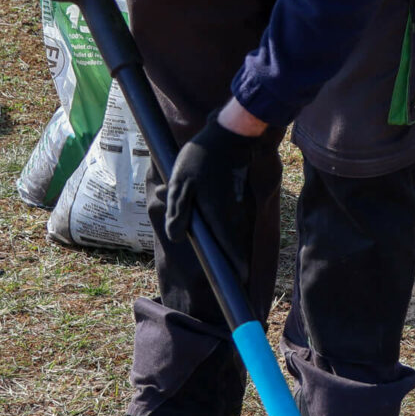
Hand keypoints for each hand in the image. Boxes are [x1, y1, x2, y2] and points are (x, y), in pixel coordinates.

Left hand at [163, 111, 263, 279]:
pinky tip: (214, 223)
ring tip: (220, 251)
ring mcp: (237, 204)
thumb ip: (177, 212)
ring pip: (232, 231)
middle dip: (231, 260)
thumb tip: (176, 236)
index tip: (238, 281)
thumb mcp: (179, 185)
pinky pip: (232, 219)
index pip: (230, 248)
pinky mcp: (237, 196)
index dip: (234, 267)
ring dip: (226, 243)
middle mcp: (232, 213)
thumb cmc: (201, 158)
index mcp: (218, 215)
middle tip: (231, 276)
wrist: (229, 134)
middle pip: (233, 244)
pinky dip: (226, 227)